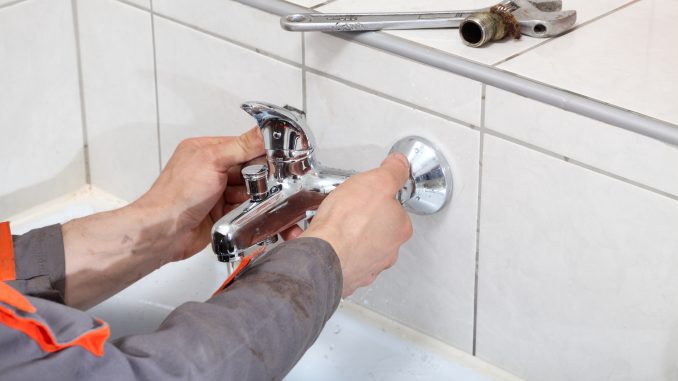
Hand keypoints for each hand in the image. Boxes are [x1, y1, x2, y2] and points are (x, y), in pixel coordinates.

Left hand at [133, 127, 264, 261]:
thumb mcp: (213, 160)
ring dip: (249, 196)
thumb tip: (263, 132)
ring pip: (247, 190)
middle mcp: (209, 169)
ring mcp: (215, 192)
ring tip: (240, 200)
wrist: (165, 231)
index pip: (241, 145)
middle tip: (254, 184)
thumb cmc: (176, 195)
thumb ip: (242, 146)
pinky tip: (238, 212)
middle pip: (247, 169)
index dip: (257, 153)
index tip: (272, 160)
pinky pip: (242, 208)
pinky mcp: (219, 212)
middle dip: (254, 178)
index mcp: (204, 150)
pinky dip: (244, 210)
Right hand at [301, 153, 412, 296]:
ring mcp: (367, 268)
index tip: (366, 195)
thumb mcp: (378, 181)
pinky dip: (326, 248)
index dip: (378, 199)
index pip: (396, 210)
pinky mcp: (346, 278)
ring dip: (341, 235)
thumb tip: (400, 163)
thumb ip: (394, 171)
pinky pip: (336, 259)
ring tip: (325, 223)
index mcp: (399, 229)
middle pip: (375, 229)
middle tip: (344, 208)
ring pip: (355, 246)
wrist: (322, 255)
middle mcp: (387, 253)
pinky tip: (314, 237)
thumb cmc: (348, 222)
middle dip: (359, 219)